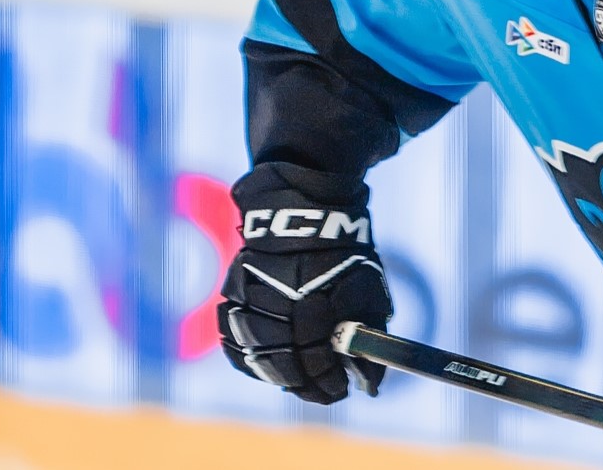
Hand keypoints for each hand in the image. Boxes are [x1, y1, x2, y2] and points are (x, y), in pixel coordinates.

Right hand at [217, 184, 391, 403]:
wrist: (309, 210)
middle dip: (305, 385)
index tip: (341, 391)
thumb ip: (369, 337)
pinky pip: (231, 333)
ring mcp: (253, 294)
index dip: (329, 383)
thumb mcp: (369, 291)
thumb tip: (371, 385)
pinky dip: (244, 354)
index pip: (318, 361)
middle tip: (322, 392)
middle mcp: (281, 300)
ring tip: (295, 380)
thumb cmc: (345, 254)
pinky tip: (261, 362)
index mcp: (318, 301)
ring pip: (255, 351)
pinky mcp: (234, 288)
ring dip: (275, 373)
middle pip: (284, 363)